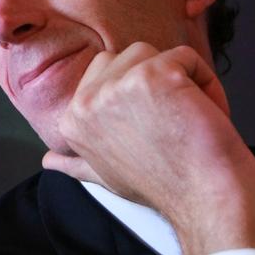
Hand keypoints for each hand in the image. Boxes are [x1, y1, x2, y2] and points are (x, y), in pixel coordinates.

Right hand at [41, 42, 254, 254]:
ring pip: (153, 54)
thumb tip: (49, 162)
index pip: (104, 72)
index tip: (153, 127)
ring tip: (188, 117)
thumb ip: (75, 162)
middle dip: (155, 82)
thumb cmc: (165, 187)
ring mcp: (118, 86)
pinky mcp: (154, 75)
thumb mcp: (105, 175)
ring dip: (181, 80)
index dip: (137, 95)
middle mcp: (88, 101)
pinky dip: (206, 82)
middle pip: (127, 58)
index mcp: (73, 121)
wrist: (205, 201)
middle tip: (171, 122)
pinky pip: (186, 56)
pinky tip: (203, 113)